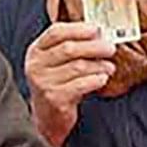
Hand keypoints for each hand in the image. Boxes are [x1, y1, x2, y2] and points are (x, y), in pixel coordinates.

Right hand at [22, 22, 118, 146]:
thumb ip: (71, 47)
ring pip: (78, 67)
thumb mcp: (57, 63)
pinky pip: (81, 85)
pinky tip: (103, 79)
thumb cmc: (58, 85)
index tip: (96, 29)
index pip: (55, 32)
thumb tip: (99, 34)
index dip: (78, 29)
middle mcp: (36, 65)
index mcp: (36, 51)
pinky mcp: (54, 98)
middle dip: (94, 47)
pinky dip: (95, 80)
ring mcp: (43, 82)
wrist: (48, 117)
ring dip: (98, 65)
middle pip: (69, 48)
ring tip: (109, 67)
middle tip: (110, 48)